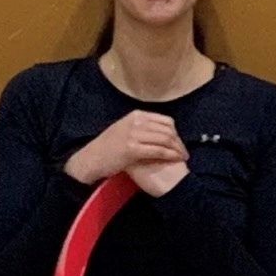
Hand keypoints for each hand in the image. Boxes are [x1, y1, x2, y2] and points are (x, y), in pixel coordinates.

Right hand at [66, 111, 188, 193]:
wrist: (91, 159)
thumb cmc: (107, 148)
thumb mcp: (123, 130)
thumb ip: (139, 128)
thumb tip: (155, 130)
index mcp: (135, 116)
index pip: (164, 120)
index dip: (176, 132)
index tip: (180, 143)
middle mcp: (135, 122)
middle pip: (167, 129)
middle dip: (179, 142)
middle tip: (184, 152)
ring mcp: (133, 134)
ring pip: (164, 139)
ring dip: (176, 149)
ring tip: (182, 158)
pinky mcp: (132, 148)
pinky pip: (157, 150)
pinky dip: (169, 155)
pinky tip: (174, 160)